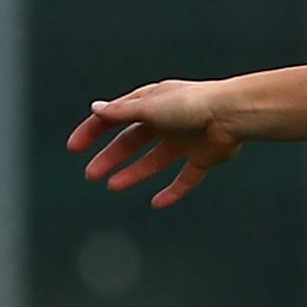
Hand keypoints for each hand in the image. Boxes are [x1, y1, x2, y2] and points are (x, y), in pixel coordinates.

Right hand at [66, 81, 242, 208]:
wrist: (232, 114)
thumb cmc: (190, 104)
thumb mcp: (149, 107)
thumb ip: (122, 112)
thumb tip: (95, 108)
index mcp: (152, 102)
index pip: (116, 117)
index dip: (93, 131)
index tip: (74, 148)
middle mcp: (167, 120)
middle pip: (132, 141)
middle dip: (110, 156)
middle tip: (91, 174)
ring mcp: (185, 139)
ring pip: (154, 160)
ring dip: (133, 172)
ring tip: (113, 186)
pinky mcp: (203, 157)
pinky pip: (184, 178)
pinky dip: (172, 192)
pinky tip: (157, 203)